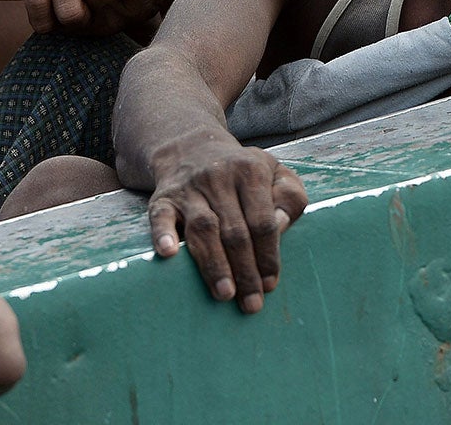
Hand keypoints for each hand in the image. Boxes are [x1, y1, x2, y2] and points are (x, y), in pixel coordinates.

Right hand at [147, 135, 306, 314]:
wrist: (191, 148)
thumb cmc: (241, 171)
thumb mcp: (275, 172)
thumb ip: (290, 197)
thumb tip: (282, 226)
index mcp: (250, 171)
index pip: (262, 221)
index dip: (268, 255)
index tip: (271, 284)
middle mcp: (219, 177)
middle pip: (234, 231)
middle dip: (245, 270)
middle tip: (251, 303)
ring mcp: (189, 188)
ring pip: (203, 228)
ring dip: (214, 264)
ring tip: (224, 294)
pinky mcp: (163, 198)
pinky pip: (161, 216)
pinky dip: (163, 235)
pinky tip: (169, 254)